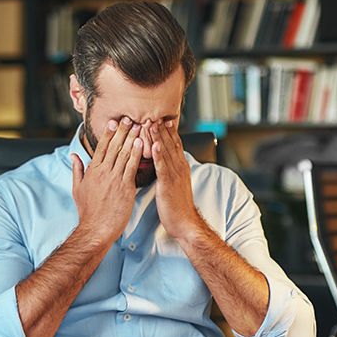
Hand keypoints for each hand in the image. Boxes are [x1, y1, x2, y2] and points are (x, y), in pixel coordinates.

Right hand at [71, 118, 141, 243]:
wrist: (96, 228)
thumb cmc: (88, 211)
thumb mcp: (77, 188)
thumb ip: (77, 170)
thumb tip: (74, 155)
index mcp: (92, 171)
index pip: (102, 147)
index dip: (109, 133)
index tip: (114, 122)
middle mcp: (103, 172)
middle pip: (114, 147)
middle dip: (122, 131)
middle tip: (129, 118)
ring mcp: (114, 179)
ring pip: (124, 154)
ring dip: (132, 139)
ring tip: (139, 126)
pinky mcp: (125, 187)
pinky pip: (132, 167)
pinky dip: (137, 154)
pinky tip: (142, 144)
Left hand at [150, 120, 201, 238]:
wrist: (185, 222)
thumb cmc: (178, 206)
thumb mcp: (176, 184)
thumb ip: (171, 171)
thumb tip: (165, 162)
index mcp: (181, 167)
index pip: (175, 144)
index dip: (168, 131)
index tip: (162, 118)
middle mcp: (180, 168)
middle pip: (170, 143)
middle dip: (161, 129)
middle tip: (153, 114)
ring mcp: (174, 175)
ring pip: (165, 152)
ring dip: (158, 137)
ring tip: (150, 123)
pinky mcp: (167, 184)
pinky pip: (162, 167)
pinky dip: (158, 155)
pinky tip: (153, 145)